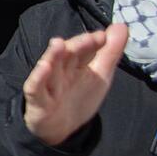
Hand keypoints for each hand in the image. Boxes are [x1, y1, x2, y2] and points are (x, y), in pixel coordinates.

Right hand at [22, 24, 126, 146]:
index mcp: (77, 64)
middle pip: (68, 55)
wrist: (61, 129)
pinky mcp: (38, 101)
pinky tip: (44, 67)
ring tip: (59, 43)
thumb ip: (110, 51)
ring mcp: (49, 85)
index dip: (92, 42)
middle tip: (90, 38)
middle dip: (78, 46)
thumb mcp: (101, 75)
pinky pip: (35, 88)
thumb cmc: (78, 98)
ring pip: (50, 68)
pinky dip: (38, 78)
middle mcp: (61, 71)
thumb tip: (121, 25)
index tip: (103, 36)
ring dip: (53, 56)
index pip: (84, 49)